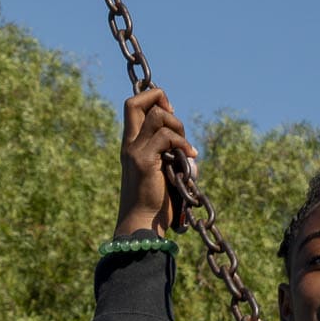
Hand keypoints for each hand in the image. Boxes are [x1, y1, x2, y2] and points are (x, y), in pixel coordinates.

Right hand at [117, 87, 196, 235]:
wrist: (142, 222)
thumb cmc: (155, 200)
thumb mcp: (162, 169)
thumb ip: (169, 153)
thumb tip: (188, 147)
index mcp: (131, 143)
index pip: (133, 105)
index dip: (153, 99)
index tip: (170, 114)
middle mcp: (129, 144)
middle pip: (135, 101)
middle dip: (159, 97)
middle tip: (174, 117)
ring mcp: (134, 151)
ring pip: (158, 115)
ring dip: (178, 125)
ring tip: (185, 147)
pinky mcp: (144, 161)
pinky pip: (166, 137)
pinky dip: (183, 143)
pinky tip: (190, 156)